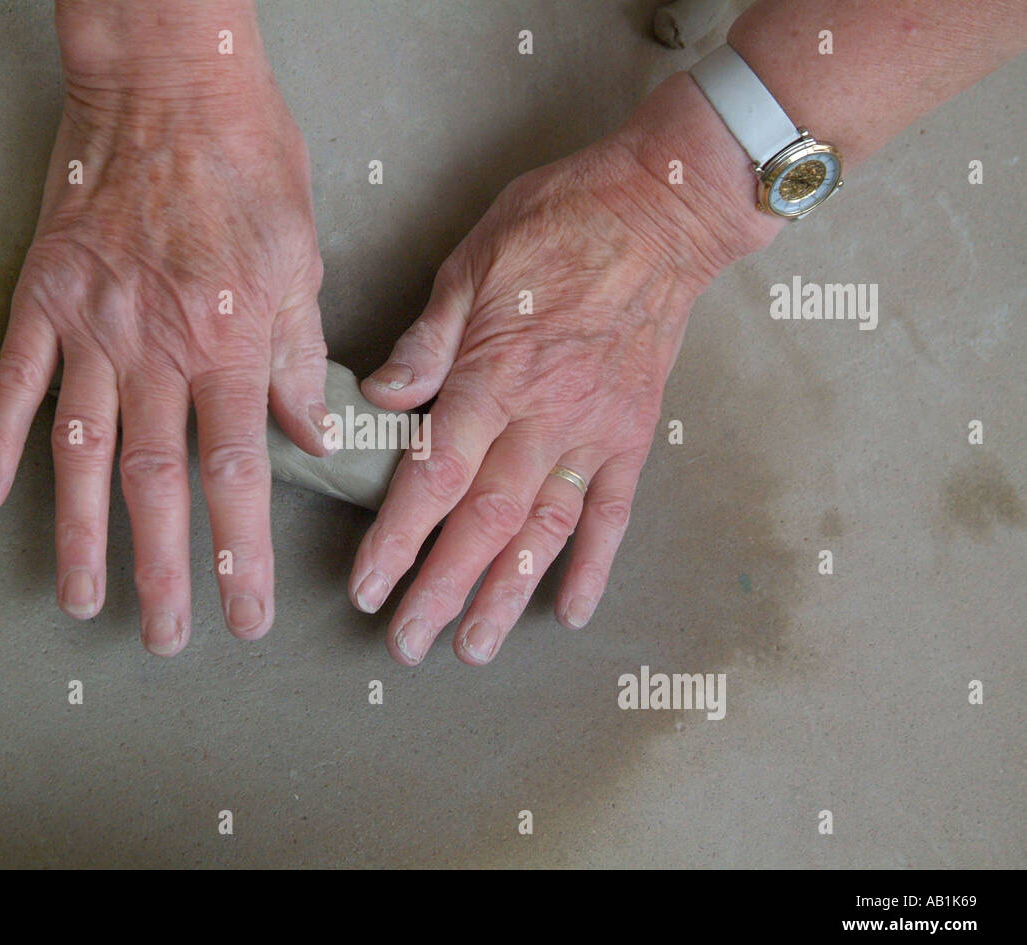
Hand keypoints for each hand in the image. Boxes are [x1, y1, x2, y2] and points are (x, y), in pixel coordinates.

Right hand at [0, 2, 329, 654]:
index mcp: (233, 341)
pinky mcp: (43, 295)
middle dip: (164, 571)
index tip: (245, 614)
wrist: (168, 80)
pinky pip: (15, 382)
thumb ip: (300, 355)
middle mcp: (159, 347)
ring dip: (79, 534)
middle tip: (167, 636)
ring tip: (80, 599)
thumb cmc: (248, 162)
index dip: (242, 553)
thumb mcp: (301, 258)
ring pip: (80, 452)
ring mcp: (92, 324)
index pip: (238, 473)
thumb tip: (313, 435)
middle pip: (156, 483)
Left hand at [349, 75, 774, 665]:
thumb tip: (379, 397)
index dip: (396, 539)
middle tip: (408, 644)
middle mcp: (542, 417)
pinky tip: (570, 611)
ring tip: (474, 649)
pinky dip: (592, 564)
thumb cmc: (559, 224)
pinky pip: (612, 512)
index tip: (367, 589)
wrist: (662, 211)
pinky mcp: (632, 435)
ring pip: (544, 532)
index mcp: (492, 375)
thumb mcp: (472, 262)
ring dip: (506, 595)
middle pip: (484, 523)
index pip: (434, 476)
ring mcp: (594, 432)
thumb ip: (427, 341)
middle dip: (441, 590)